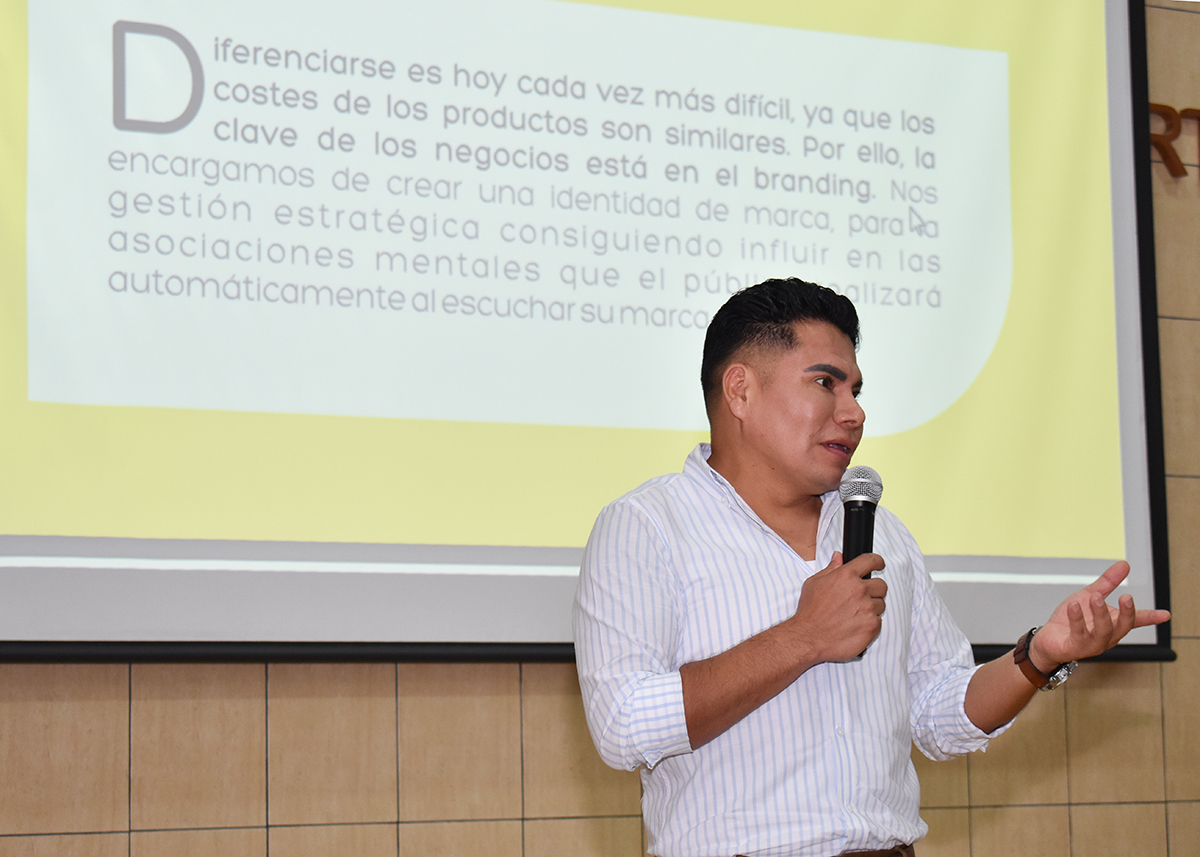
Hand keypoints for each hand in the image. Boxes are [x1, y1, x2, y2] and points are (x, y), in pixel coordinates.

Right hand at [789, 551, 887, 663]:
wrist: (808, 637)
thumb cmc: (810, 611)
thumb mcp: (815, 583)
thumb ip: (831, 568)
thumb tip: (838, 557)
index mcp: (846, 576)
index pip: (870, 561)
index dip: (877, 562)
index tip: (879, 564)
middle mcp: (859, 590)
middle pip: (881, 585)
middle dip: (874, 590)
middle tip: (862, 598)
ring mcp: (867, 609)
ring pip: (881, 604)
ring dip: (872, 608)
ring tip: (854, 615)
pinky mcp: (872, 626)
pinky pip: (879, 621)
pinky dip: (870, 624)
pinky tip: (856, 626)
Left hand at [1028, 561, 1169, 671]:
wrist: (1048, 640)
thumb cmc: (1071, 620)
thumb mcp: (1089, 596)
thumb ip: (1107, 583)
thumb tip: (1124, 564)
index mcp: (1113, 624)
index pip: (1136, 621)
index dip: (1151, 617)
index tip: (1165, 614)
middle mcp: (1107, 636)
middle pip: (1123, 627)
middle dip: (1126, 613)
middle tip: (1126, 597)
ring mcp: (1092, 644)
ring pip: (1103, 632)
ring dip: (1100, 614)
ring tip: (1095, 597)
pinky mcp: (1075, 647)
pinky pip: (1079, 634)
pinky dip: (1077, 619)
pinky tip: (1074, 606)